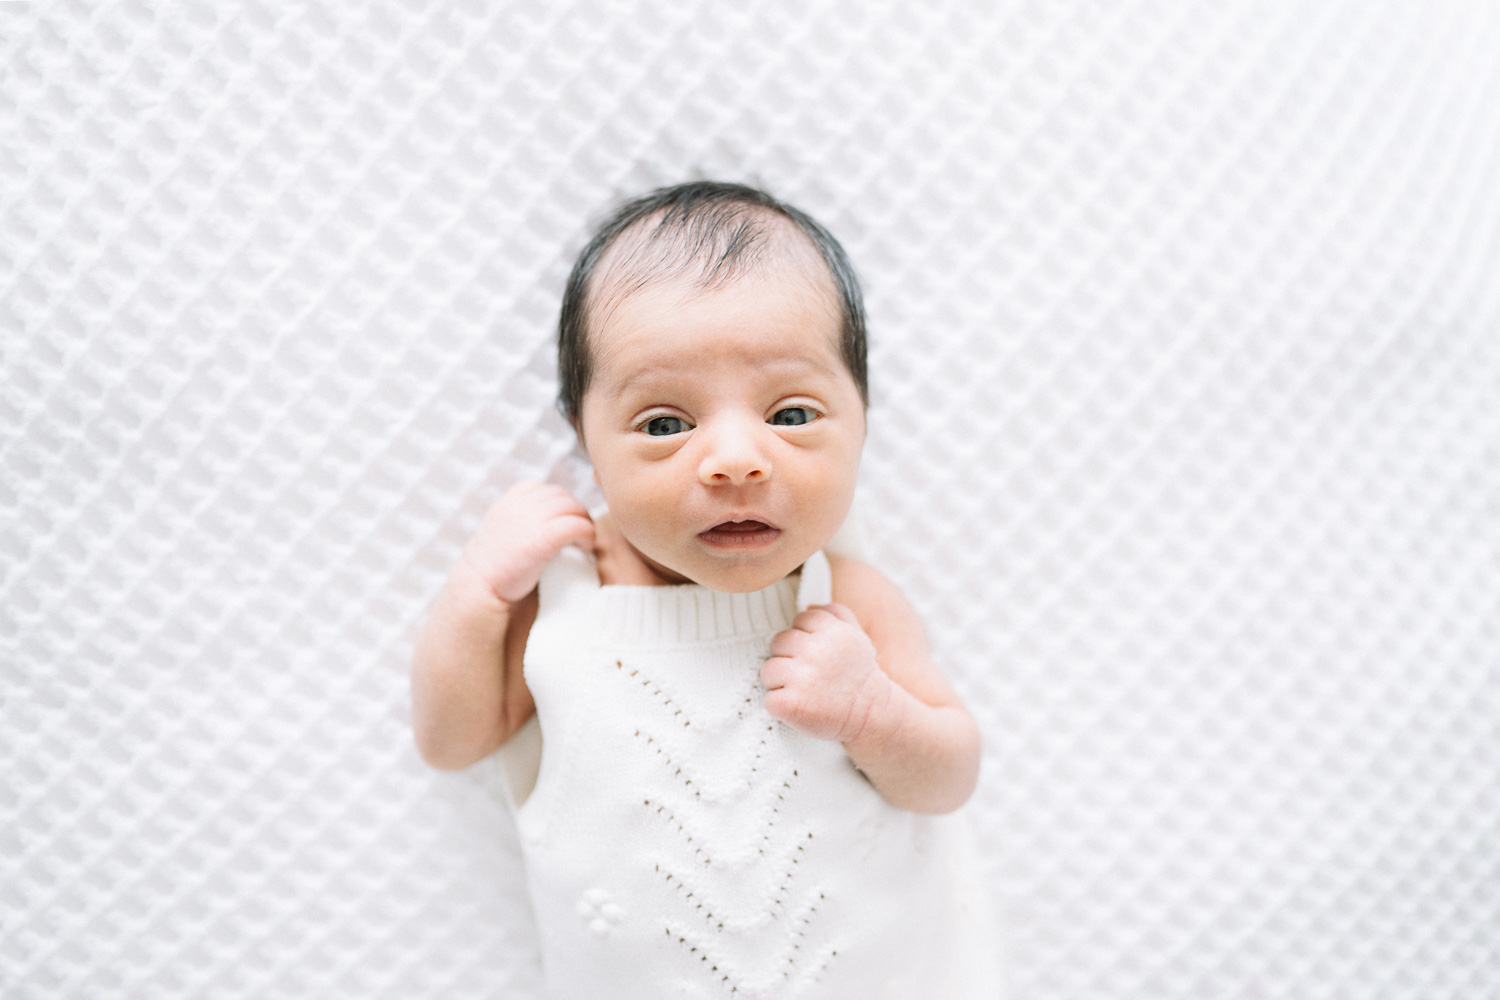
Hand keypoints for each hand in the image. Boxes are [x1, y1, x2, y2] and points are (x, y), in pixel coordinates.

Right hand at [459, 481, 593, 605]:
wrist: (480, 586)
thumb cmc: (496, 562)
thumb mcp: (503, 525)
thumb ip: (522, 513)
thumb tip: (553, 510)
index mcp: (512, 498)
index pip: (546, 489)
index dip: (560, 505)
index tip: (563, 523)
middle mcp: (521, 504)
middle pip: (563, 497)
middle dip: (575, 514)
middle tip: (580, 534)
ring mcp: (531, 519)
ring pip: (574, 509)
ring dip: (584, 523)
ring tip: (583, 541)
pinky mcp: (542, 538)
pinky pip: (577, 526)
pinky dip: (587, 535)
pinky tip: (585, 547)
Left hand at [760, 604, 894, 744]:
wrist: (872, 714)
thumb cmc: (860, 675)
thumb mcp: (857, 637)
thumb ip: (837, 613)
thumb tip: (809, 606)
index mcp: (832, 632)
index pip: (799, 619)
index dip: (804, 637)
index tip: (815, 653)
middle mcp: (816, 652)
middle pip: (778, 642)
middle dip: (789, 657)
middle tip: (806, 674)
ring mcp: (803, 678)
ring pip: (769, 669)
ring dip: (779, 682)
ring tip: (800, 690)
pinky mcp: (792, 704)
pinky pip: (769, 698)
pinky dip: (779, 706)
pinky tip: (798, 707)